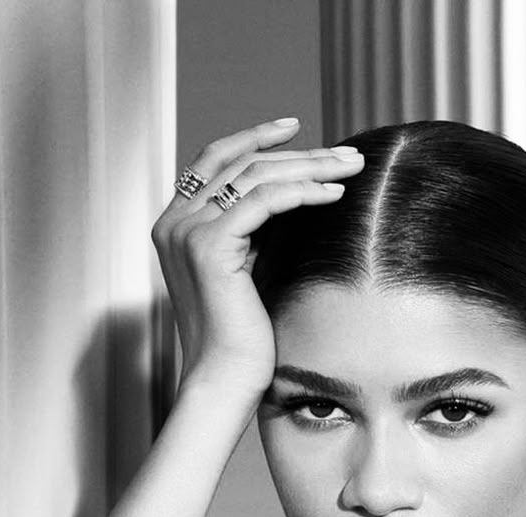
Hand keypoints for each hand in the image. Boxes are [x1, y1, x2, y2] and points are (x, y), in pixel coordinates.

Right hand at [151, 117, 364, 398]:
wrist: (225, 380)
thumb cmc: (241, 340)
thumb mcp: (245, 272)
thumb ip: (252, 233)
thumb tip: (291, 196)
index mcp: (175, 226)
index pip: (213, 161)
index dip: (253, 138)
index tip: (294, 128)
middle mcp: (174, 224)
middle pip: (239, 162)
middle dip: (298, 153)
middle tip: (345, 153)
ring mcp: (188, 233)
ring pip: (255, 176)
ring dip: (310, 167)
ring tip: (351, 170)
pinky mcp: (209, 247)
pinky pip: (264, 201)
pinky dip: (303, 192)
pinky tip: (334, 194)